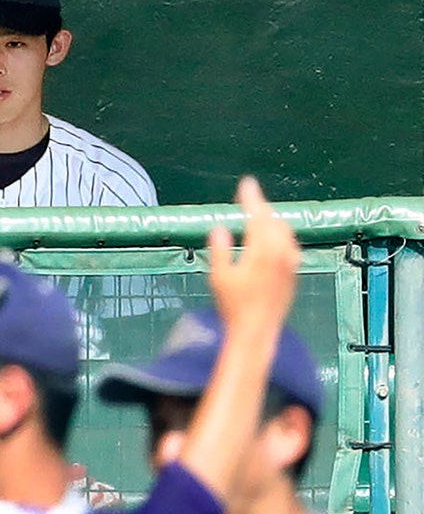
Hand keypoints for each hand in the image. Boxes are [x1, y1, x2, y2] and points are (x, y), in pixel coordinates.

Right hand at [207, 176, 299, 336]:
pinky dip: (281, 234)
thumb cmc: (233, 305)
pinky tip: (273, 239)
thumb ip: (220, 250)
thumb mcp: (218, 277)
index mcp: (261, 251)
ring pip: (285, 231)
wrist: (258, 330)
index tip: (247, 183)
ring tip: (260, 216)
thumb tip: (221, 228)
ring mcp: (291, 263)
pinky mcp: (294, 272)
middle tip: (250, 199)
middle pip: (274, 220)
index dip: (251, 198)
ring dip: (272, 220)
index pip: (257, 216)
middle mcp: (280, 253)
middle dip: (262, 207)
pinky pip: (290, 244)